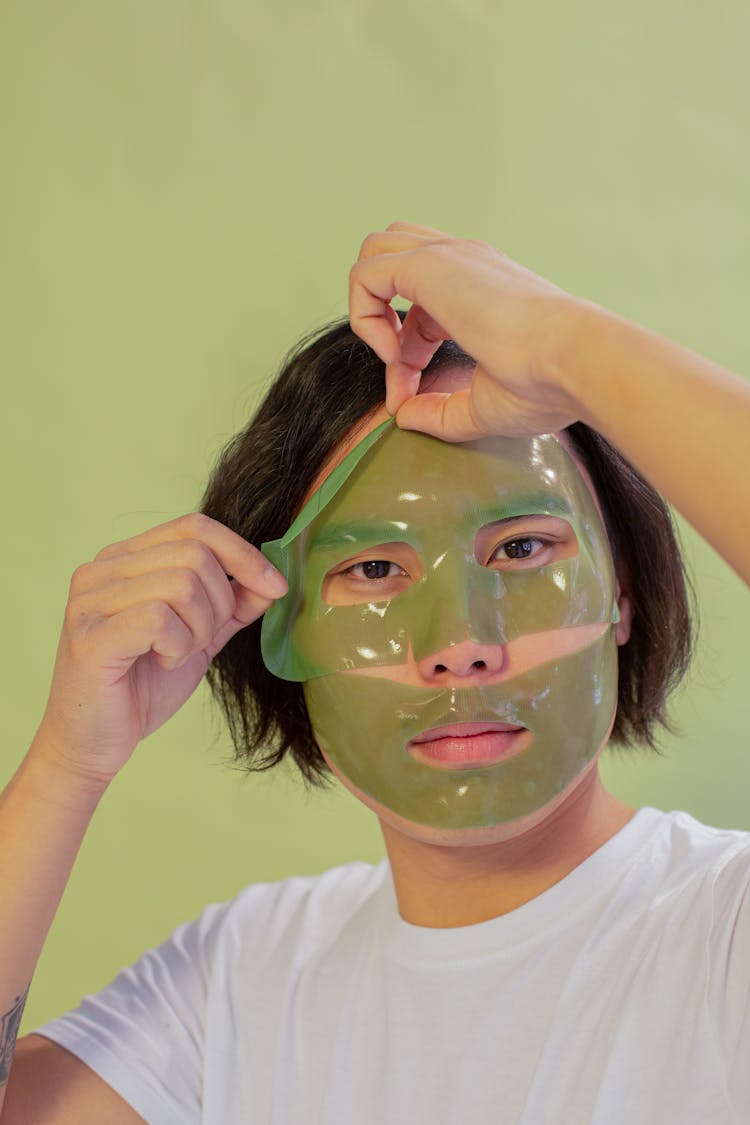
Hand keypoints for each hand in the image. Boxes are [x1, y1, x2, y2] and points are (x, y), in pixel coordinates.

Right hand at [34, 513, 286, 786]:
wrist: (94, 743)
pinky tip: (163, 663)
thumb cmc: (140, 688)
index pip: (194, 527)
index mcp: (125, 559)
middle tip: (203, 640)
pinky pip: (160, 619)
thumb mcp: (199, 638)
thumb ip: (232, 606)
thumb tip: (272, 581)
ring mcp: (90, 600)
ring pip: (182, 584)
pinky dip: (178, 646)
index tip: (276, 586)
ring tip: (179, 653)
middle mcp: (102, 569)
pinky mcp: (91, 635)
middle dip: (221, 602)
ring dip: (200, 628)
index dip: (243, 553)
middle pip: (194, 553)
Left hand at [349, 221, 587, 439]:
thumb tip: (404, 416)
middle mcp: (464, 262)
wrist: (574, 362)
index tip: (413, 400)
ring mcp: (448, 256)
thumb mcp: (483, 406)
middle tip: (401, 366)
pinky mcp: (430, 264)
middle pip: (394, 256)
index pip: (421, 305)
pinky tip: (392, 355)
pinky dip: (364, 316)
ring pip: (375, 251)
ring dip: (369, 308)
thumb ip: (441, 412)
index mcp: (481, 288)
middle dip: (383, 314)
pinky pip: (365, 273)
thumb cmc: (546, 385)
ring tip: (391, 357)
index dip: (404, 357)